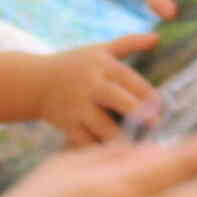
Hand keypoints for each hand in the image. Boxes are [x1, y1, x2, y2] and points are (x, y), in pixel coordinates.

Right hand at [40, 34, 159, 143]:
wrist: (35, 83)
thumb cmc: (74, 65)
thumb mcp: (100, 50)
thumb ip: (129, 43)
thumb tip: (157, 38)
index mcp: (102, 65)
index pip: (129, 78)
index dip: (147, 93)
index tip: (161, 106)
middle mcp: (90, 85)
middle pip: (117, 99)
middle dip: (138, 113)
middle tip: (154, 125)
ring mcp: (77, 106)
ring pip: (102, 126)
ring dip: (122, 138)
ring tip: (139, 148)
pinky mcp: (67, 124)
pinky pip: (86, 141)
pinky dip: (100, 150)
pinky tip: (115, 158)